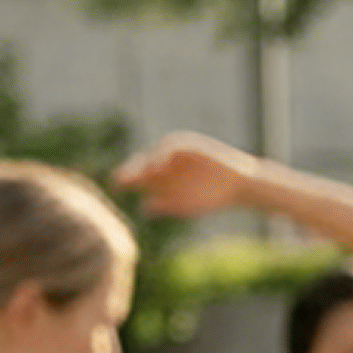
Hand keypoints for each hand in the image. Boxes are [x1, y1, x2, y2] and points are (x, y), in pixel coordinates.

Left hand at [110, 133, 262, 220]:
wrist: (237, 186)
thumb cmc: (212, 199)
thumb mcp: (186, 206)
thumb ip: (166, 207)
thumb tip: (144, 208)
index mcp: (162, 179)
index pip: (139, 177)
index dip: (127, 179)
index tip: (116, 185)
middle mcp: (165, 164)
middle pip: (143, 163)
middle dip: (132, 170)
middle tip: (121, 177)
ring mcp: (176, 153)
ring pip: (155, 154)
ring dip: (147, 163)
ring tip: (140, 173)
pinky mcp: (190, 145)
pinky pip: (173, 146)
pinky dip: (165, 153)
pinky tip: (160, 164)